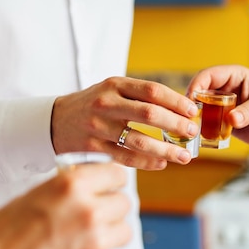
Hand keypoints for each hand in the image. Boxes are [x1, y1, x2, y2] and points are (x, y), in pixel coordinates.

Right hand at [0, 163, 130, 248]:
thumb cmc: (4, 235)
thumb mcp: (35, 195)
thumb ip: (67, 189)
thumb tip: (86, 185)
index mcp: (71, 185)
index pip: (116, 173)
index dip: (112, 182)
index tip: (109, 187)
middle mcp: (87, 207)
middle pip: (123, 201)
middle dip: (111, 207)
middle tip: (96, 214)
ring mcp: (94, 236)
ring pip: (124, 228)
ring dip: (111, 230)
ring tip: (90, 235)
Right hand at [51, 77, 199, 169]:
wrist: (55, 120)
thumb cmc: (93, 104)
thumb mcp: (112, 90)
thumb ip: (140, 97)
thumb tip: (180, 110)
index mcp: (114, 85)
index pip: (152, 90)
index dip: (176, 101)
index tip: (193, 111)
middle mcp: (106, 103)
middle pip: (149, 114)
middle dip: (175, 124)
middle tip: (192, 132)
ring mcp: (98, 126)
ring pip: (139, 140)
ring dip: (166, 149)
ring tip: (183, 156)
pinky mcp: (93, 147)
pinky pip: (126, 157)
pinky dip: (147, 162)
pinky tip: (162, 163)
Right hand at [187, 65, 248, 146]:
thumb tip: (232, 119)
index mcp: (236, 76)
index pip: (209, 75)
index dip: (197, 84)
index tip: (192, 99)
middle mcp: (227, 89)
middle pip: (201, 92)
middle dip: (193, 104)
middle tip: (190, 117)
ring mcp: (225, 106)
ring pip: (202, 109)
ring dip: (197, 118)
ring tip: (195, 129)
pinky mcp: (225, 122)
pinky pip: (210, 124)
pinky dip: (204, 130)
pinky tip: (204, 138)